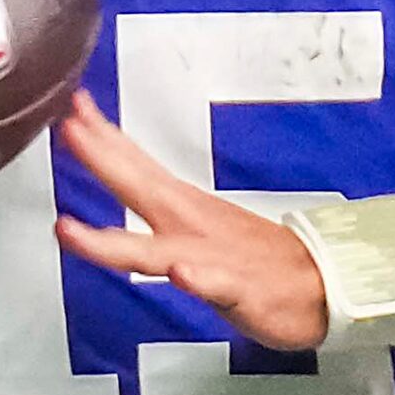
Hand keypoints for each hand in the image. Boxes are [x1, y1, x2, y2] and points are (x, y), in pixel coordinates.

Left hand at [53, 90, 330, 350]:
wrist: (323, 285)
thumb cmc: (255, 256)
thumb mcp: (198, 216)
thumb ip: (156, 194)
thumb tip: (121, 167)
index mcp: (181, 206)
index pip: (134, 162)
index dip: (100, 135)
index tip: (73, 104)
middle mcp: (189, 225)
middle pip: (137, 188)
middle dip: (102, 159)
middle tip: (72, 128)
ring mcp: (211, 257)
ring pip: (152, 251)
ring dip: (110, 242)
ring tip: (72, 231)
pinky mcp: (239, 291)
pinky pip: (216, 287)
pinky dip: (198, 280)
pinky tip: (182, 275)